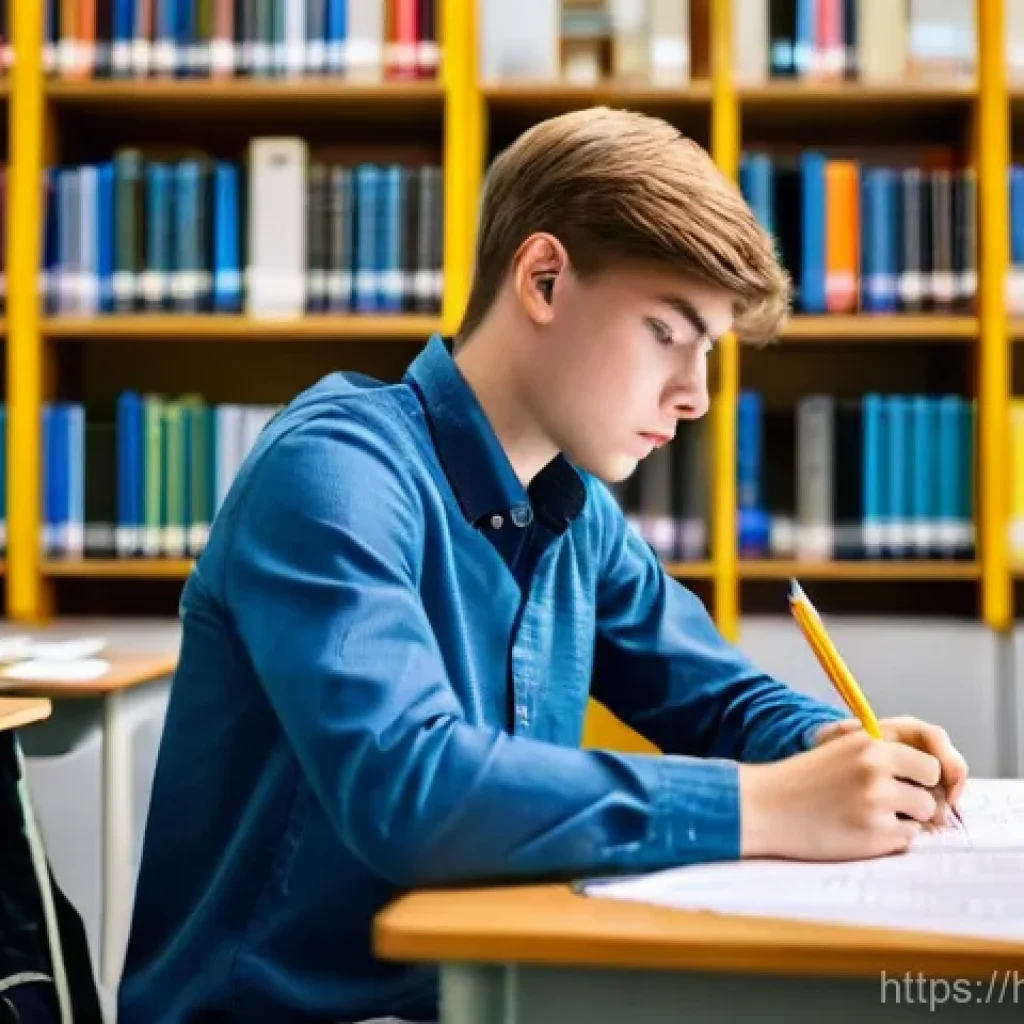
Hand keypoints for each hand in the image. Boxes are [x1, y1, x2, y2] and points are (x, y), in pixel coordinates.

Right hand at [737, 727, 945, 861]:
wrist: (765, 807)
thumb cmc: (804, 780)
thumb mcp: (843, 750)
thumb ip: (885, 754)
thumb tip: (940, 781)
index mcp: (868, 741)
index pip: (930, 757)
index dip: (922, 773)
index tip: (913, 782)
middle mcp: (875, 766)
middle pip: (935, 783)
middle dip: (920, 793)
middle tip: (892, 800)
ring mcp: (876, 801)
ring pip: (925, 813)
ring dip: (907, 817)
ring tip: (869, 815)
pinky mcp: (874, 834)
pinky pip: (907, 838)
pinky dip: (891, 838)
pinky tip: (860, 830)